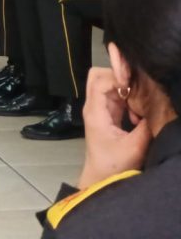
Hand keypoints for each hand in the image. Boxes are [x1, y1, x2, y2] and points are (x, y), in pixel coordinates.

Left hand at [77, 67, 151, 188]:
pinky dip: (129, 100)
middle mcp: (94, 106)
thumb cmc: (114, 165)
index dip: (117, 76)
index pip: (100, 80)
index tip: (136, 85)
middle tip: (139, 89)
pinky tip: (138, 116)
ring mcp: (101, 109)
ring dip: (127, 90)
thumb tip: (159, 106)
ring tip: (141, 105)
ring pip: (110, 84)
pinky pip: (117, 96)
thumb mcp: (134, 147)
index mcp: (95, 111)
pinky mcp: (108, 114)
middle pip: (100, 76)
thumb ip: (146, 125)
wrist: (101, 178)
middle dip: (120, 77)